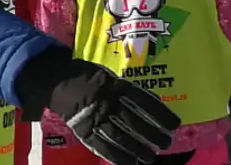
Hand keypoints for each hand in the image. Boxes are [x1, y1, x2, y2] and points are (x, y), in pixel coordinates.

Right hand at [20, 55, 179, 164]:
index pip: (143, 101)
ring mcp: (95, 117)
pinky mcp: (84, 130)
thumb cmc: (87, 76)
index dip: (160, 113)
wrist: (56, 79)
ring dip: (137, 148)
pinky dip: (117, 156)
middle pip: (134, 121)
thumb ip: (126, 89)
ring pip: (120, 136)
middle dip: (152, 134)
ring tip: (151, 157)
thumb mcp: (108, 74)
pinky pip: (102, 146)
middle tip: (166, 144)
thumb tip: (151, 103)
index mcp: (115, 85)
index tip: (174, 124)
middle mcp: (107, 102)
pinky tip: (130, 163)